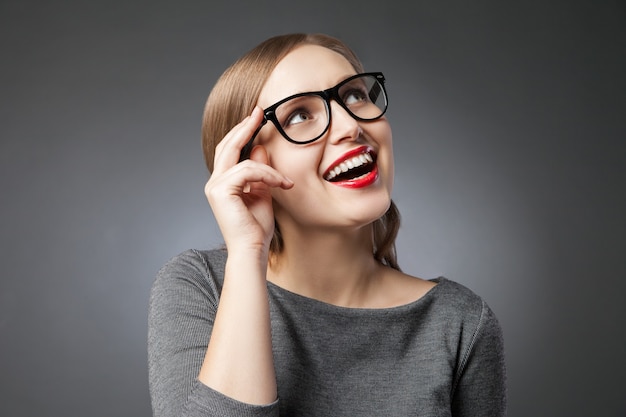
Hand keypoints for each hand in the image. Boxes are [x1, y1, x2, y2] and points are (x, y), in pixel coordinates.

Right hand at [205, 107, 292, 254]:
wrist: (253, 250)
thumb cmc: (257, 229)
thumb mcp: (263, 193)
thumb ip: (261, 172)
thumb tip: (260, 148)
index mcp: (223, 183)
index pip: (229, 150)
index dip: (241, 132)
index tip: (257, 116)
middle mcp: (214, 182)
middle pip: (227, 146)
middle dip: (245, 127)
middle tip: (259, 111)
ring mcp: (215, 186)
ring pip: (241, 159)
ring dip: (269, 168)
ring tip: (285, 182)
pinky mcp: (221, 191)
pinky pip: (248, 171)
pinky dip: (268, 175)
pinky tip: (281, 185)